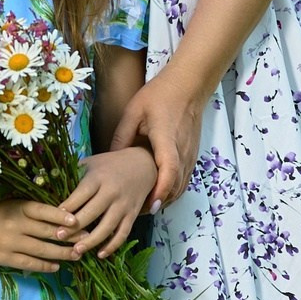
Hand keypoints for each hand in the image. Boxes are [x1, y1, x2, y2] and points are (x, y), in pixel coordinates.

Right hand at [0, 199, 83, 273]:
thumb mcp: (15, 204)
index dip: (61, 217)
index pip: (44, 211)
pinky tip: (57, 266)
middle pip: (47, 232)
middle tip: (86, 239)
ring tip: (76, 254)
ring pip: (42, 250)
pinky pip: (29, 264)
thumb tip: (65, 217)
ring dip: (62, 253)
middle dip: (69, 237)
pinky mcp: (5, 258)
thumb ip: (35, 210)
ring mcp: (10, 243)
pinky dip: (45, 266)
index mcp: (18, 207)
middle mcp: (15, 224)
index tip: (78, 221)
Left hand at [62, 148, 155, 258]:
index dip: (66, 207)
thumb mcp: (90, 163)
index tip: (52, 218)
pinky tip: (100, 254)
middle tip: (58, 237)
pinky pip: (123, 233)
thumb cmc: (109, 165)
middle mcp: (112, 191)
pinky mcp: (133, 215)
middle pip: (92, 213)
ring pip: (107, 227)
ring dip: (91, 241)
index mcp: (98, 177)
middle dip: (74, 227)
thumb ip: (72, 174)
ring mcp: (123, 205)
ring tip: (76, 251)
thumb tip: (45, 184)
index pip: (80, 194)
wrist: (143, 165)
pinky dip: (112, 246)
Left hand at [109, 72, 209, 209]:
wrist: (188, 85)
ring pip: (181, 186)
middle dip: (158, 202)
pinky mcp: (193, 155)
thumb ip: (122, 136)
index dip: (160, 190)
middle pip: (176, 186)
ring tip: (143, 208)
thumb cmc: (160, 95)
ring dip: (165, 199)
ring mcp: (191, 154)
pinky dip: (172, 191)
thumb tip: (107, 160)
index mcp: (167, 138)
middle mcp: (183, 150)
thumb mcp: (134, 111)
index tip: (148, 205)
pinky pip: (184, 180)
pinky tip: (157, 195)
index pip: (169, 169)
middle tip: (136, 214)